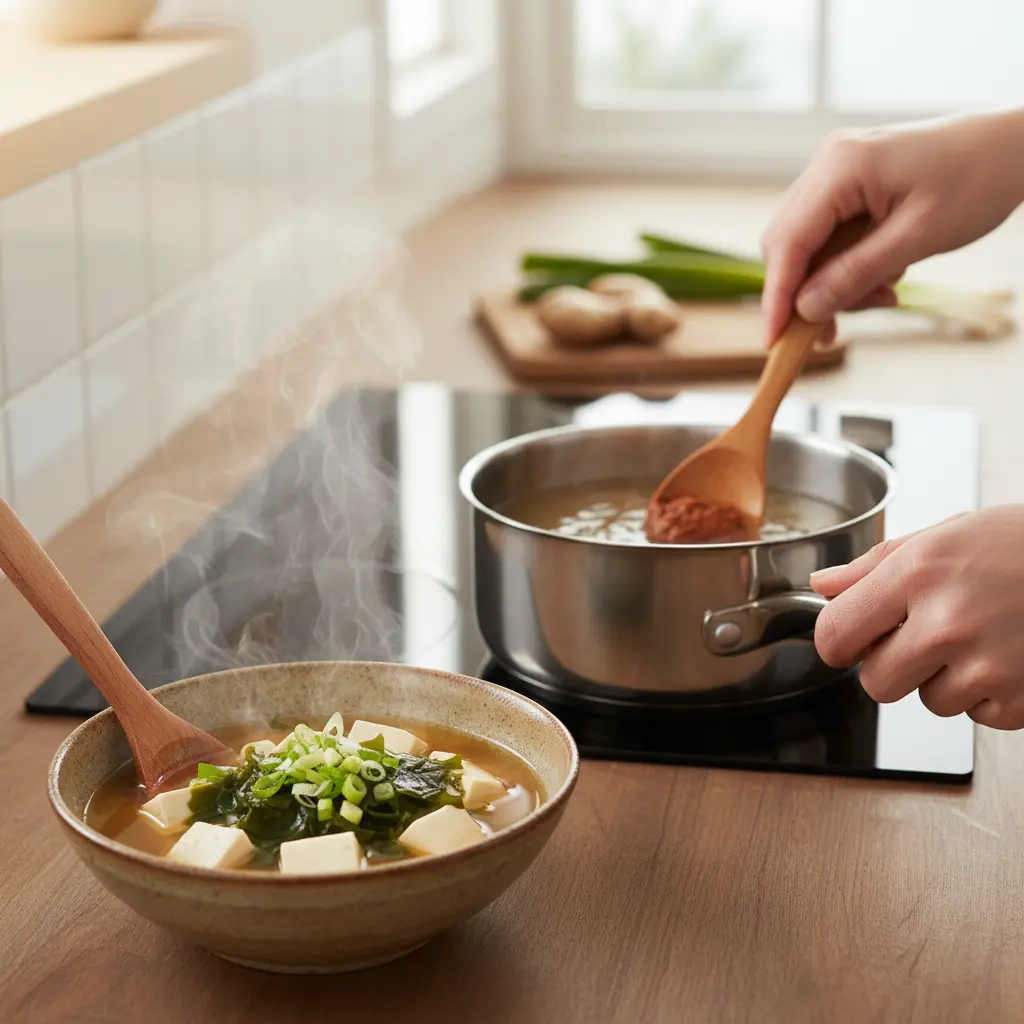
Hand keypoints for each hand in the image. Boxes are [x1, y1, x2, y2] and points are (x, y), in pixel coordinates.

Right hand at [760, 109, 1023, 343]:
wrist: (1012, 147)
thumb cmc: (977, 179)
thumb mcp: (917, 238)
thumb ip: (855, 274)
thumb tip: (807, 309)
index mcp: (840, 167)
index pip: (788, 242)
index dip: (776, 295)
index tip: (773, 340)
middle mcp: (828, 164)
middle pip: (788, 245)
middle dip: (806, 292)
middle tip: (832, 331)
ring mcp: (836, 172)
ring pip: (807, 245)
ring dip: (831, 282)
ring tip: (881, 296)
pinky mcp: (849, 184)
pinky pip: (829, 236)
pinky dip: (846, 265)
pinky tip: (882, 276)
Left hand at [809, 507, 1023, 728]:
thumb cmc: (1020, 544)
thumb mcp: (942, 535)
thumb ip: (873, 566)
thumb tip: (823, 586)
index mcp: (917, 574)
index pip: (835, 633)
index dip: (837, 641)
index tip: (848, 640)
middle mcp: (946, 622)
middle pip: (875, 683)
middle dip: (891, 666)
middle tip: (923, 637)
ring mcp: (986, 665)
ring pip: (928, 701)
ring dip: (945, 678)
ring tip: (981, 636)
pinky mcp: (1020, 699)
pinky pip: (977, 715)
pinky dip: (988, 694)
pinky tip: (1008, 655)